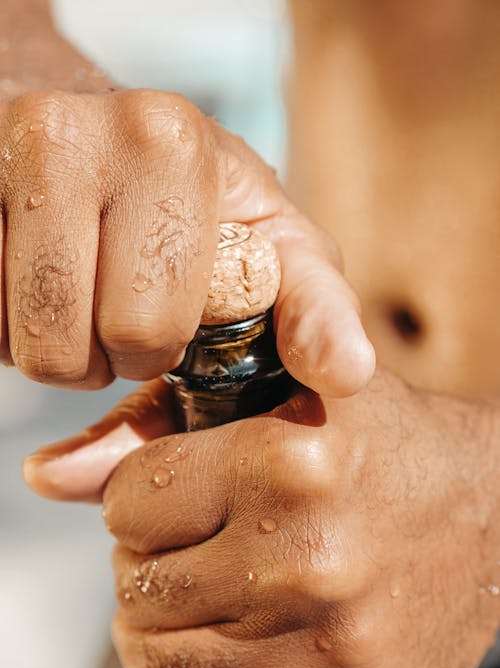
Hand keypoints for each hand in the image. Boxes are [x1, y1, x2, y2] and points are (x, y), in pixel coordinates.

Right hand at [0, 87, 372, 395]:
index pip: (147, 329)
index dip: (158, 348)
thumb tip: (347, 373)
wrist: (87, 125)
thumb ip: (311, 308)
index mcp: (170, 147)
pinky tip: (35, 280)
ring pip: (16, 342)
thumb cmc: (191, 201)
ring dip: (52, 345)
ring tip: (82, 296)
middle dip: (104, 355)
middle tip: (119, 310)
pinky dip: (7, 325)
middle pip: (70, 348)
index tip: (168, 319)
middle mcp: (74, 136)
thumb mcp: (270, 243)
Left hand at [24, 373, 499, 667]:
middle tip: (178, 558)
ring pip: (161, 665)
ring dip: (148, 641)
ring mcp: (330, 648)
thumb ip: (155, 422)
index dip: (137, 502)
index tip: (168, 503)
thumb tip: (46, 476)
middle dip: (142, 571)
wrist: (495, 516)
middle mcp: (311, 559)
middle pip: (139, 589)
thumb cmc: (384, 447)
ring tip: (177, 614)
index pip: (129, 503)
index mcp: (291, 462)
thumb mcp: (286, 392)